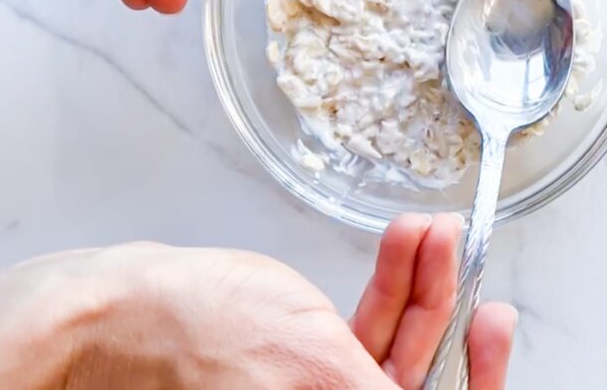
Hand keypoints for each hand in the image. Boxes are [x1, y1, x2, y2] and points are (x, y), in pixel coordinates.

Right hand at [0, 214, 515, 388]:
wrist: (114, 315)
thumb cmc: (193, 336)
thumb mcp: (315, 360)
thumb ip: (381, 385)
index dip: (477, 375)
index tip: (492, 328)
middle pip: (414, 376)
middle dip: (446, 308)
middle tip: (460, 257)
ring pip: (387, 347)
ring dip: (417, 284)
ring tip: (431, 232)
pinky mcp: (293, 370)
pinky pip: (356, 334)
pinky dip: (384, 288)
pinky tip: (401, 247)